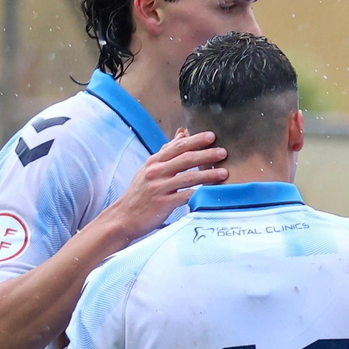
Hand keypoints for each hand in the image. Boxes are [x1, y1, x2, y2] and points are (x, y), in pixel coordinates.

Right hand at [94, 129, 226, 243]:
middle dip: (206, 155)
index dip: (195, 140)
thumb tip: (182, 132)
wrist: (124, 216)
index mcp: (154, 161)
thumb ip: (168, 151)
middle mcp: (156, 172)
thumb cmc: (141, 191)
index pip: (177, 147)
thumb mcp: (150, 168)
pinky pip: (185, 197)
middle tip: (223, 152)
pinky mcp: (163, 204)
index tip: (212, 136)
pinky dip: (200, 193)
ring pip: (188, 178)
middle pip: (185, 159)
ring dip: (208, 174)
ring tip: (224, 173)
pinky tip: (212, 192)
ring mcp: (159, 188)